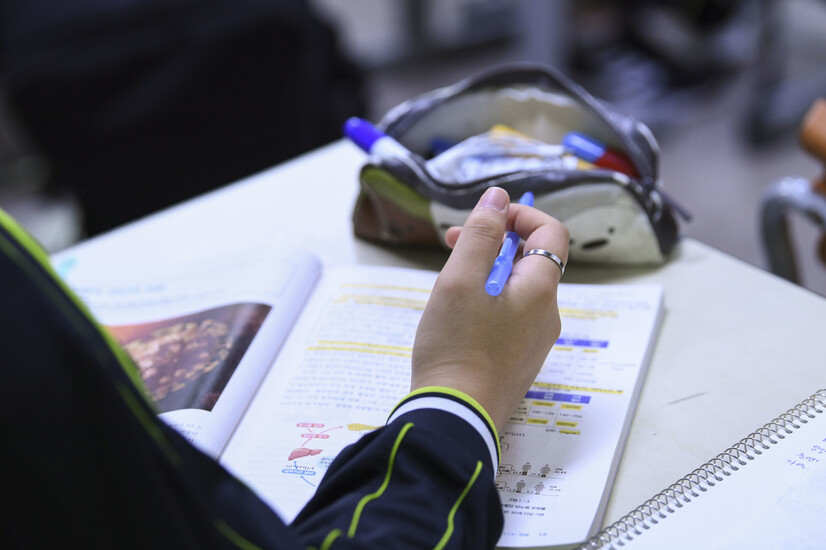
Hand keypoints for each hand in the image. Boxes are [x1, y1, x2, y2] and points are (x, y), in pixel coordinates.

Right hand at [411, 187, 568, 432]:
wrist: (455, 419)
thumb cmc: (455, 348)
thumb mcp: (459, 281)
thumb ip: (480, 234)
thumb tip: (499, 198)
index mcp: (540, 291)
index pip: (551, 233)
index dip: (521, 215)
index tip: (485, 217)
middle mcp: (547, 315)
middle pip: (532, 261)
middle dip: (494, 243)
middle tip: (451, 243)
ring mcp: (535, 342)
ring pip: (518, 290)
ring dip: (488, 272)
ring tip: (449, 282)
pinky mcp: (518, 361)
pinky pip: (511, 317)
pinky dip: (488, 302)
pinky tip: (457, 316)